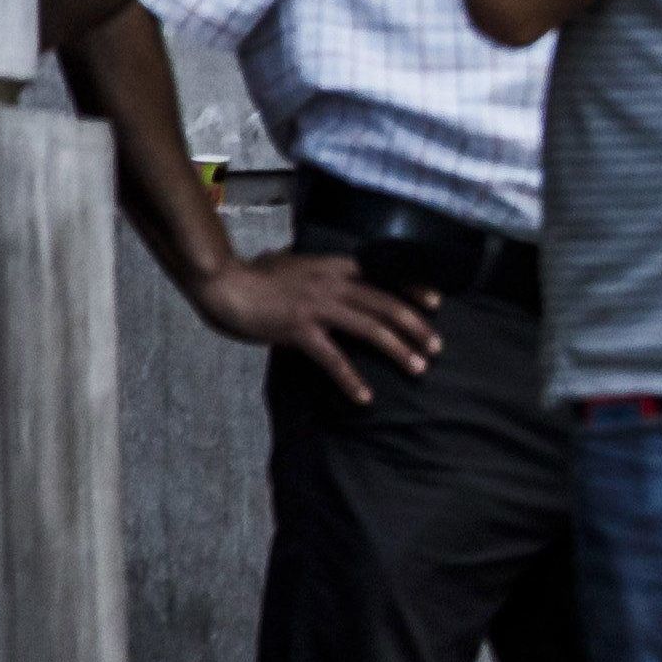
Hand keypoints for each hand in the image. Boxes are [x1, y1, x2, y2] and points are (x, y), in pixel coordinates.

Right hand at [185, 248, 442, 398]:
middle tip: (438, 346)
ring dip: (399, 350)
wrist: (222, 282)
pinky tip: (365, 397)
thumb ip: (317, 271)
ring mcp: (317, 307)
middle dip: (417, 327)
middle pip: (387, 304)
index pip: (384, 274)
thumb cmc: (254, 275)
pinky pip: (333, 359)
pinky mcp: (299, 330)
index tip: (437, 302)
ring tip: (419, 368)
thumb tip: (329, 274)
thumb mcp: (294, 264)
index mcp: (334, 267)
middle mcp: (332, 284)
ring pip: (371, 329)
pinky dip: (351, 380)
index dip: (414, 287)